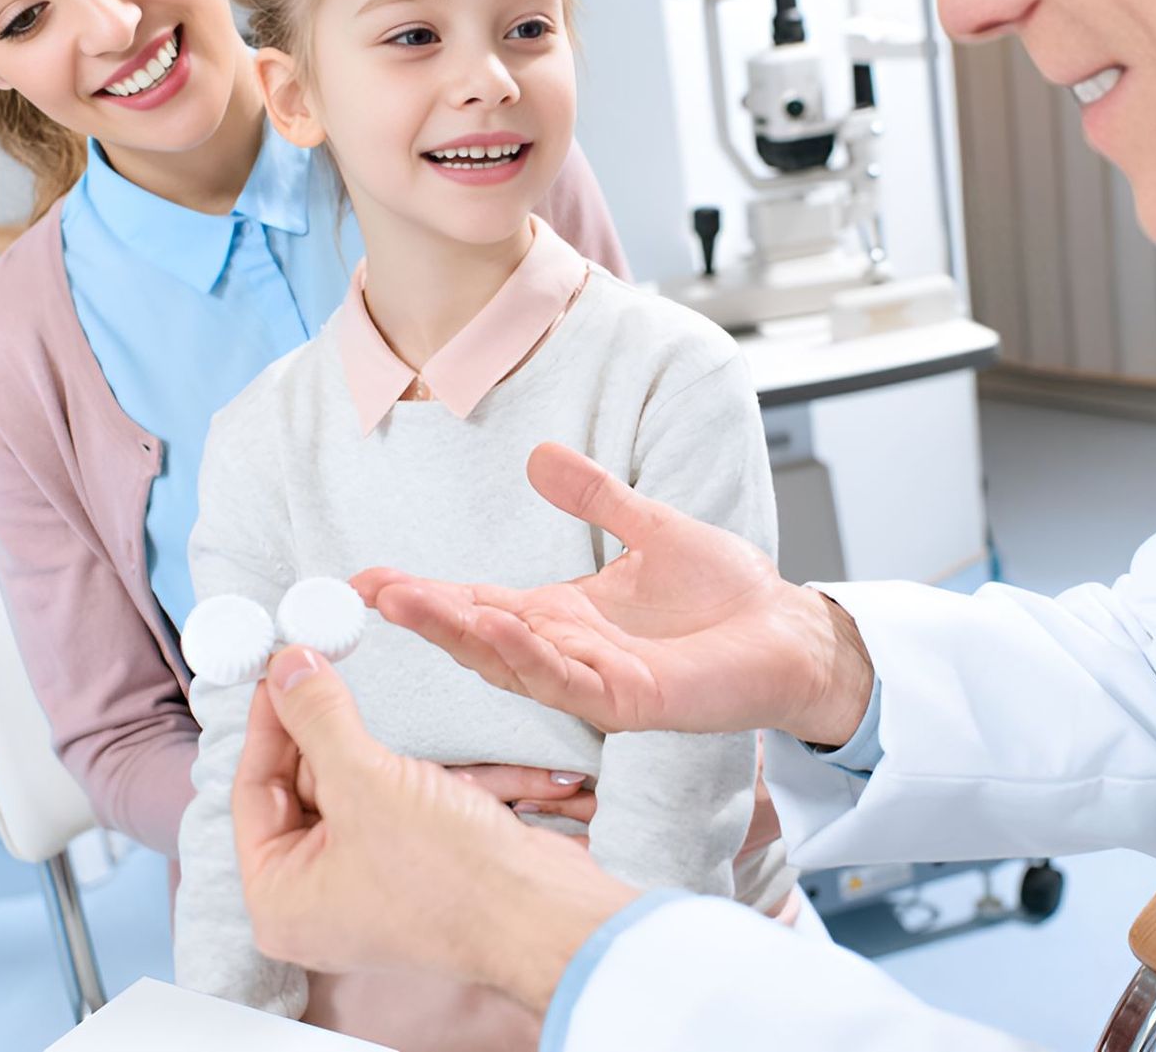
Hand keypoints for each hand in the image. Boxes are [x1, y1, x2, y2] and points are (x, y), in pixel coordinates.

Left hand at [231, 647, 636, 1011]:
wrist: (541, 911)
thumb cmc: (448, 878)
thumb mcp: (365, 781)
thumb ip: (318, 718)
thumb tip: (286, 669)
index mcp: (280, 897)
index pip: (254, 790)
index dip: (268, 721)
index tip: (279, 668)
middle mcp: (317, 896)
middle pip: (300, 787)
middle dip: (319, 728)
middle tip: (321, 662)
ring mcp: (368, 880)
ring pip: (352, 788)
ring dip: (367, 742)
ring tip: (361, 686)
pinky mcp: (414, 863)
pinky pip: (393, 801)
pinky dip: (405, 768)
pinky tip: (418, 735)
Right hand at [354, 442, 875, 747]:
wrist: (790, 631)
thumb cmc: (726, 595)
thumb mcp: (651, 527)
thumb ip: (595, 497)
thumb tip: (539, 455)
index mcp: (563, 617)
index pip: (477, 605)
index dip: (424, 593)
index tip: (365, 577)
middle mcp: (568, 653)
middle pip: (477, 636)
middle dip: (422, 614)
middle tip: (367, 590)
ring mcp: (595, 682)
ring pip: (510, 661)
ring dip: (458, 633)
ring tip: (409, 602)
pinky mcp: (632, 701)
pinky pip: (568, 681)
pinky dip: (528, 655)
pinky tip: (497, 627)